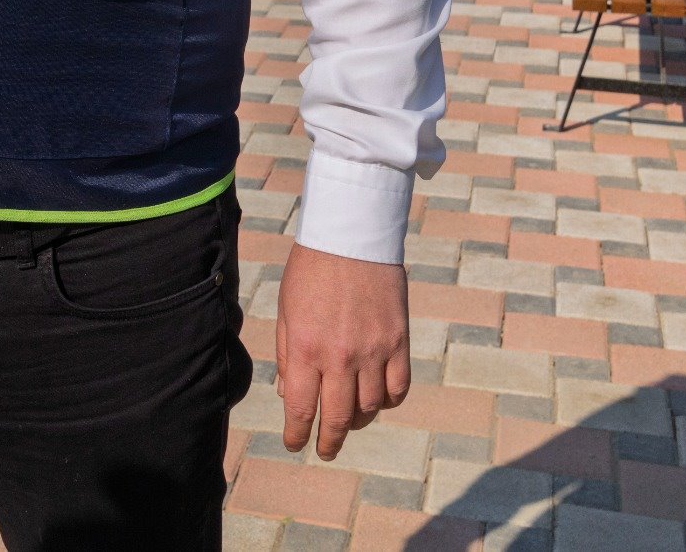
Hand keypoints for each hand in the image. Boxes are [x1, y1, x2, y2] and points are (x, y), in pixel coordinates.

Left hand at [275, 244, 409, 459]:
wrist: (352, 235)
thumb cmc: (311, 270)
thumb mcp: (286, 311)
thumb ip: (288, 356)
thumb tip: (290, 395)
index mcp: (306, 348)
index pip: (302, 409)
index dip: (298, 434)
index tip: (296, 445)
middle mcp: (341, 356)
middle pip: (338, 418)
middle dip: (329, 441)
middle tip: (326, 449)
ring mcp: (374, 351)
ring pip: (370, 407)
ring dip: (359, 420)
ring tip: (350, 419)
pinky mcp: (398, 341)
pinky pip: (398, 388)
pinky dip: (388, 401)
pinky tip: (378, 399)